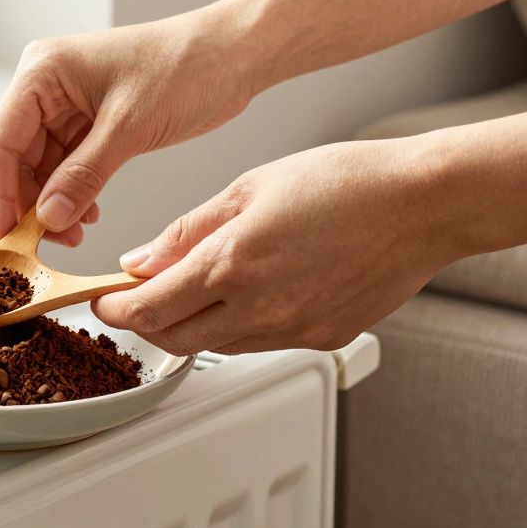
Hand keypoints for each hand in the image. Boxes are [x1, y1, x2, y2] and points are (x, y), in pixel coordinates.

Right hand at [0, 10, 256, 244]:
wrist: (233, 53)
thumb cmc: (187, 67)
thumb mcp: (131, 127)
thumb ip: (83, 175)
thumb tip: (47, 219)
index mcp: (41, 72)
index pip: (0, 144)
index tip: (8, 242)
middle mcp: (44, 85)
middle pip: (14, 160)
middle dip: (28, 207)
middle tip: (45, 248)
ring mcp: (64, 103)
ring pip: (39, 168)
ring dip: (52, 206)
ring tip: (73, 236)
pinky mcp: (87, 120)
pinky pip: (65, 166)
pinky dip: (72, 194)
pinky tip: (88, 216)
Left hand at [92, 138, 462, 354]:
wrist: (423, 204)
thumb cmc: (346, 182)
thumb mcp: (248, 188)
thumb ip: (186, 231)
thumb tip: (140, 261)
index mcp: (232, 264)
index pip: (148, 309)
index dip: (115, 308)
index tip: (103, 299)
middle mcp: (260, 309)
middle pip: (174, 339)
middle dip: (145, 323)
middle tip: (136, 299)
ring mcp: (292, 330)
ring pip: (216, 345)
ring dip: (191, 325)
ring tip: (193, 288)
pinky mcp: (320, 339)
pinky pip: (259, 343)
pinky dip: (237, 325)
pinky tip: (248, 294)